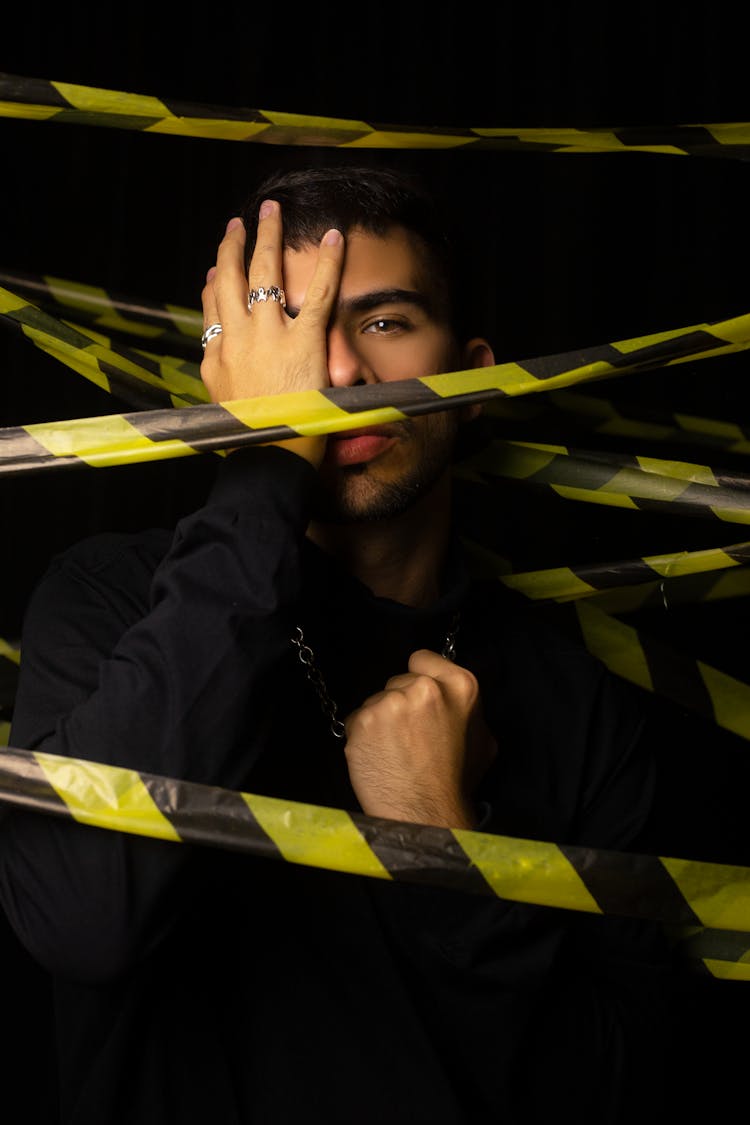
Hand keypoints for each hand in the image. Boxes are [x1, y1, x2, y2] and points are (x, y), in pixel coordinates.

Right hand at [200, 201, 344, 463]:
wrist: (267, 454)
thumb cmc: (249, 438)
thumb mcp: (221, 404)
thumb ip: (218, 374)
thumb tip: (216, 353)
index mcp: (218, 355)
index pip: (212, 307)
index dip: (215, 282)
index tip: (217, 268)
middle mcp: (238, 337)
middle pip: (232, 278)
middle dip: (235, 245)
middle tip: (240, 222)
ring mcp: (270, 335)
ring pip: (265, 272)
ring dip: (268, 236)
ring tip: (272, 211)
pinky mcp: (304, 340)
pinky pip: (318, 292)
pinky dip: (328, 263)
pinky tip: (334, 238)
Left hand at [343, 649, 496, 827]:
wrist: (424, 814)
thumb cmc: (453, 782)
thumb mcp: (483, 740)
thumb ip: (467, 709)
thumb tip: (452, 697)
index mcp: (460, 686)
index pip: (422, 658)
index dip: (418, 676)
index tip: (418, 696)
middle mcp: (424, 688)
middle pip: (398, 680)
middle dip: (400, 702)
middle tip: (410, 735)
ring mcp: (390, 702)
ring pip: (376, 700)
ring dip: (380, 720)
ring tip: (395, 751)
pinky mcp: (363, 720)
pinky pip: (356, 720)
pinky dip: (363, 736)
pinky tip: (379, 757)